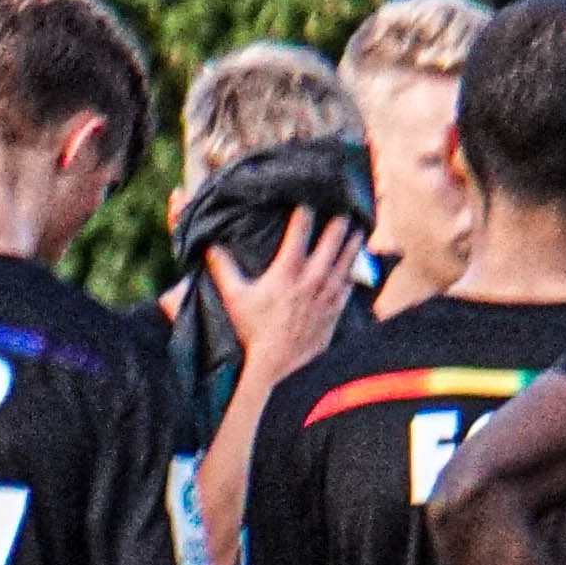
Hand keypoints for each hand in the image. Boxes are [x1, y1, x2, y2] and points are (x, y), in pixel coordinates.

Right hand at [207, 210, 363, 380]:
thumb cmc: (254, 330)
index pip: (299, 233)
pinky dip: (354, 271)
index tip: (306, 200)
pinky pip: (349, 285)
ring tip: (357, 229)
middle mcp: (311, 279)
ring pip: (345, 262)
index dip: (304, 213)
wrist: (278, 364)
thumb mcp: (235, 297)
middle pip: (330, 243)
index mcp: (287, 271)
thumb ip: (222, 268)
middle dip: (337, 224)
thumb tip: (208, 246)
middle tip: (343, 209)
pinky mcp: (335, 310)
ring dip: (352, 244)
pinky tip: (357, 263)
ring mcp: (326, 295)